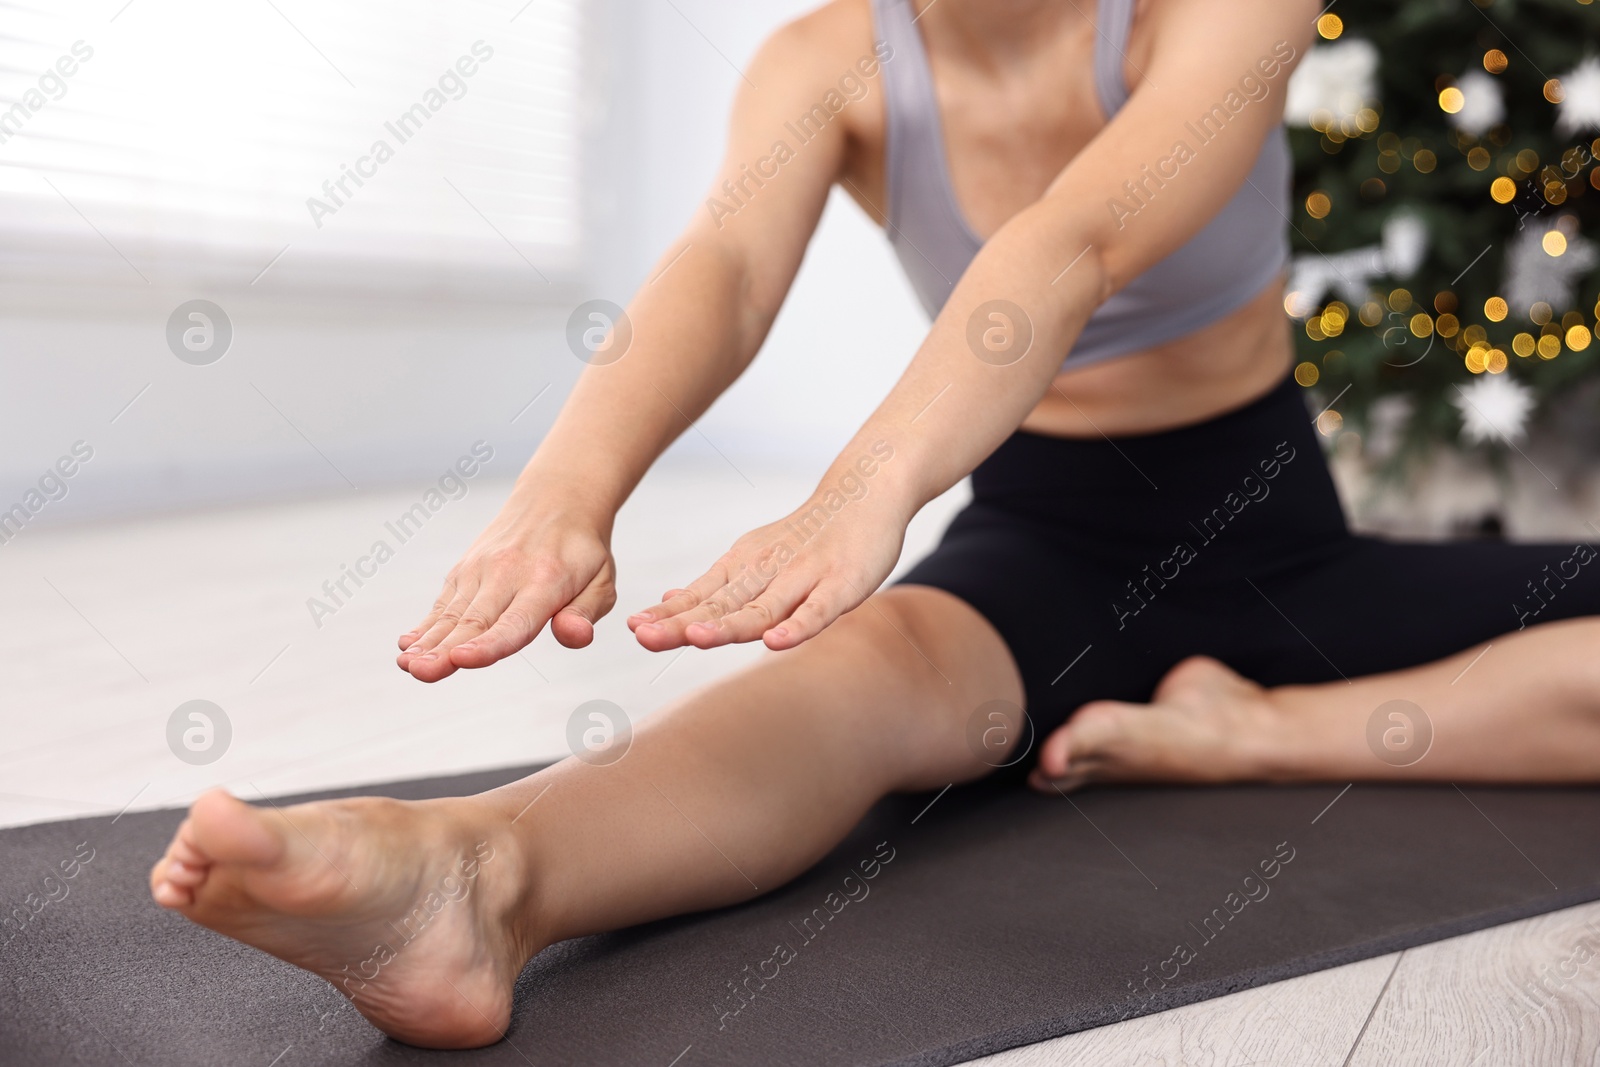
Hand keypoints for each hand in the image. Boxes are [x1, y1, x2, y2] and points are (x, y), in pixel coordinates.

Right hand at [397, 504, 615, 681]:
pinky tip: (408, 646)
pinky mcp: (465, 569)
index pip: (516, 621)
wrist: (557, 499)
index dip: (489, 644)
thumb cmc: (582, 551)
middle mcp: (508, 572)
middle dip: (445, 649)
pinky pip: (444, 603)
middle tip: (421, 673)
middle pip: (475, 620)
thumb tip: (574, 636)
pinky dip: (426, 625)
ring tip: (408, 666)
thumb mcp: (602, 581)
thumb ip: (585, 612)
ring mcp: (481, 569)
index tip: (463, 660)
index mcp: (547, 580)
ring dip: (428, 642)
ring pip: (453, 614)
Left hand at [627, 489, 908, 651]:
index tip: (634, 628)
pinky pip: (818, 609)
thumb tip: (670, 599)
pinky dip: (797, 625)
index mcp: (744, 567)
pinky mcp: (842, 583)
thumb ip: (719, 586)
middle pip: (721, 604)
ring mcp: (804, 576)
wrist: (865, 493)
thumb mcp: (756, 556)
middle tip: (646, 638)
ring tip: (697, 639)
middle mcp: (767, 570)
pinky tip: (776, 643)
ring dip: (729, 624)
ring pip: (763, 607)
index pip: (700, 596)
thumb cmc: (808, 536)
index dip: (668, 613)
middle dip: (683, 623)